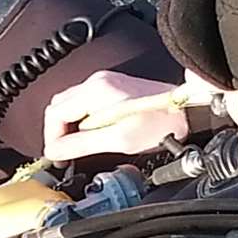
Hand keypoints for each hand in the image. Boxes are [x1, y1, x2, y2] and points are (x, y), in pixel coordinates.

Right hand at [43, 70, 229, 161]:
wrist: (186, 110)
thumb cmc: (159, 122)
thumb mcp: (117, 140)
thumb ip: (81, 145)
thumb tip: (55, 151)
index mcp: (95, 91)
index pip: (55, 113)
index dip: (52, 138)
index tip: (57, 156)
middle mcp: (97, 82)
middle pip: (59, 106)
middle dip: (57, 132)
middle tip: (64, 153)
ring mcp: (105, 82)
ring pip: (71, 104)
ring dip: (69, 126)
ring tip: (79, 146)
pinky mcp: (114, 87)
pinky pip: (85, 102)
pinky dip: (82, 119)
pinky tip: (92, 134)